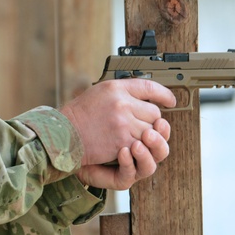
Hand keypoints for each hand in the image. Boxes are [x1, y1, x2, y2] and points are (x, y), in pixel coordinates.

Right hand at [59, 79, 173, 189]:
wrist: (64, 134)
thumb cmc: (80, 115)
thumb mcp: (100, 92)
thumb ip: (122, 92)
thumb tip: (145, 96)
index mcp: (116, 88)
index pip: (149, 86)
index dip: (164, 94)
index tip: (170, 100)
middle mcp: (121, 103)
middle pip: (154, 113)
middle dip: (149, 121)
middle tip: (137, 125)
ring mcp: (123, 123)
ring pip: (150, 131)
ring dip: (144, 136)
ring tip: (129, 136)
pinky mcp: (121, 141)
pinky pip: (141, 145)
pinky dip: (136, 147)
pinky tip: (125, 145)